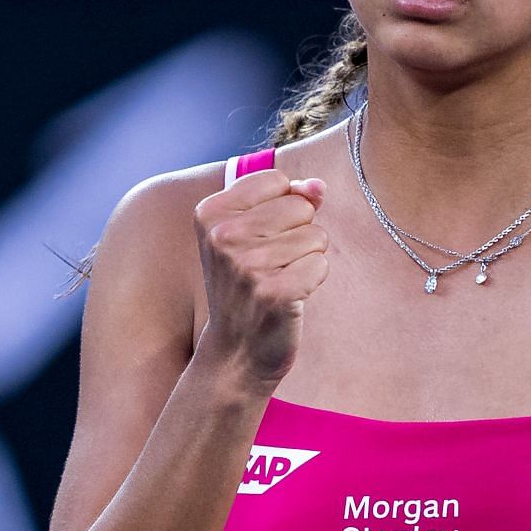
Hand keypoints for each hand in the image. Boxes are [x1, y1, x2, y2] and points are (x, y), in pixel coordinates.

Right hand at [193, 169, 329, 387]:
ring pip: (315, 235)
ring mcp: (247, 266)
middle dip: (299, 232)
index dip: (282, 206)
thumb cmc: (247, 284)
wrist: (235, 350)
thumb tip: (318, 187)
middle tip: (272, 263)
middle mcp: (223, 236)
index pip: (276, 180)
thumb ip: (286, 198)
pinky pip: (320, 265)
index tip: (261, 236)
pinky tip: (289, 296)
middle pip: (299, 206)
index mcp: (210, 213)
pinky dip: (312, 280)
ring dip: (307, 258)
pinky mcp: (274, 293)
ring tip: (279, 279)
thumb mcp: (251, 234)